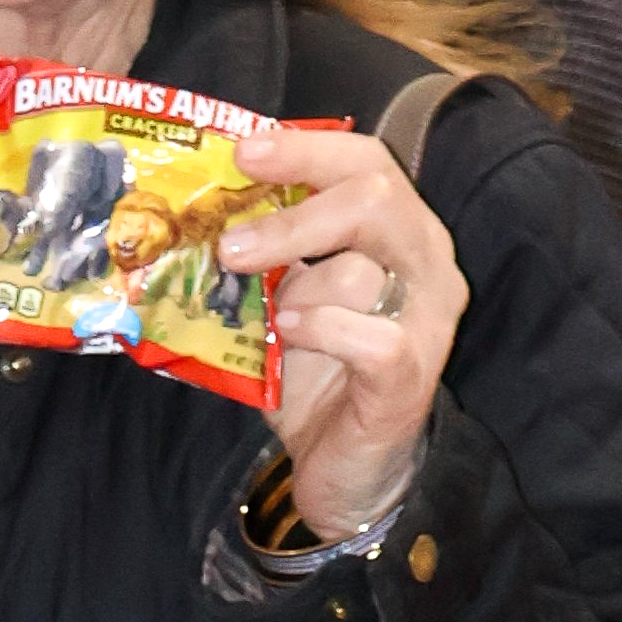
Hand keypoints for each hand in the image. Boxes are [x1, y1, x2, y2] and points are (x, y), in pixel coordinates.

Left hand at [218, 126, 468, 549]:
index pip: (367, 163)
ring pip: (367, 266)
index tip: (243, 152)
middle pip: (374, 195)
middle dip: (292, 212)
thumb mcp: (284, 303)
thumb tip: (194, 219)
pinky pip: (372, 337)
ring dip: (296, 276)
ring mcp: (427, 319)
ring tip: (253, 298)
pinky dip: (321, 328)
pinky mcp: (410, 374)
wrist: (348, 470)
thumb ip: (264, 260)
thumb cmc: (319, 378)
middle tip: (229, 244)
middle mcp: (426, 263)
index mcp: (397, 233)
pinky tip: (287, 335)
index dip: (306, 150)